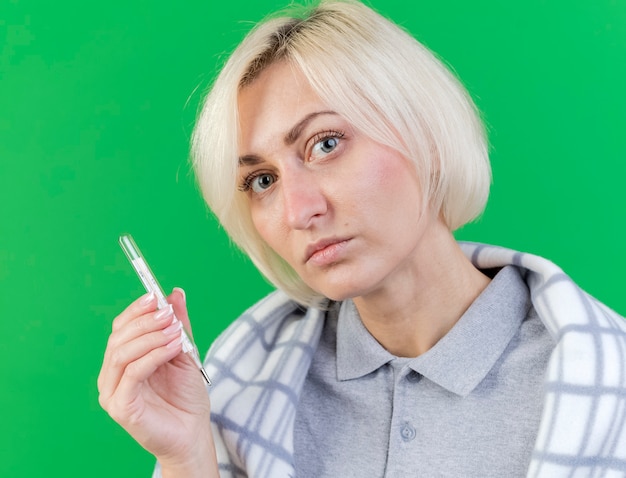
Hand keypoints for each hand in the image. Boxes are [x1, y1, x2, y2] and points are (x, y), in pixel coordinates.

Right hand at [97, 288, 217, 474]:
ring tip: (176, 331)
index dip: (136, 310)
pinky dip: (154, 355)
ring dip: (151, 336)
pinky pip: (133, 373)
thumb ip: (178, 325)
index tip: (155, 297)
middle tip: (169, 313)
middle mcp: (112, 375)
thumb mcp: (184, 353)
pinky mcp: (121, 407)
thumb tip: (175, 293)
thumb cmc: (186, 397)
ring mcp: (113, 392)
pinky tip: (173, 347)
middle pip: (119, 338)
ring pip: (122, 353)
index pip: (121, 328)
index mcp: (123, 361)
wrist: (193, 433)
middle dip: (145, 321)